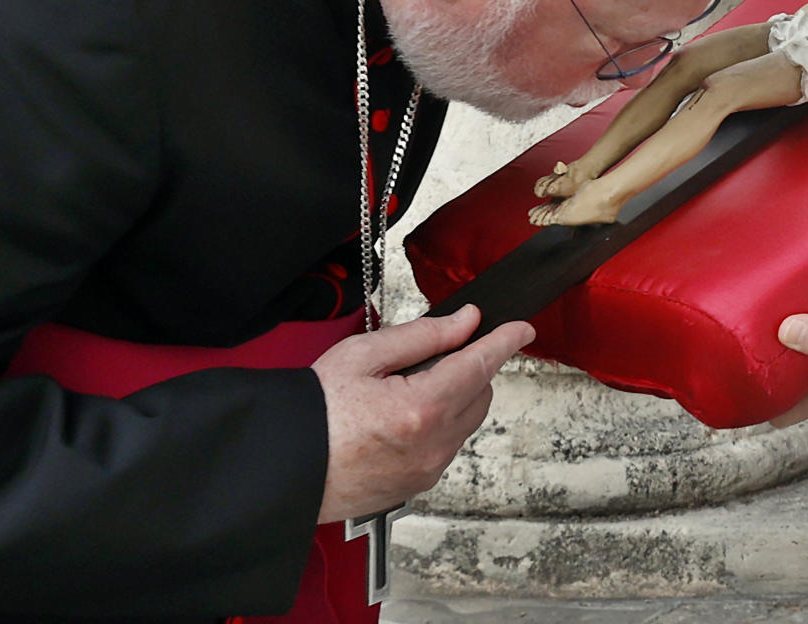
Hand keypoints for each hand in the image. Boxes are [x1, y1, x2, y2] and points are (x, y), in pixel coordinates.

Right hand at [313, 305, 533, 522]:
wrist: (284, 465)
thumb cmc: (313, 411)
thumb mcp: (364, 354)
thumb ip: (423, 335)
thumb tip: (465, 322)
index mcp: (421, 408)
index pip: (480, 364)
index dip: (504, 341)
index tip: (522, 328)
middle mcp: (432, 445)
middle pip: (479, 394)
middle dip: (468, 368)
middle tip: (432, 356)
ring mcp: (427, 470)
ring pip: (465, 422)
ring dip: (453, 398)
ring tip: (403, 389)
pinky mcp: (418, 485)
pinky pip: (446, 446)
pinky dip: (436, 425)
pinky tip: (398, 417)